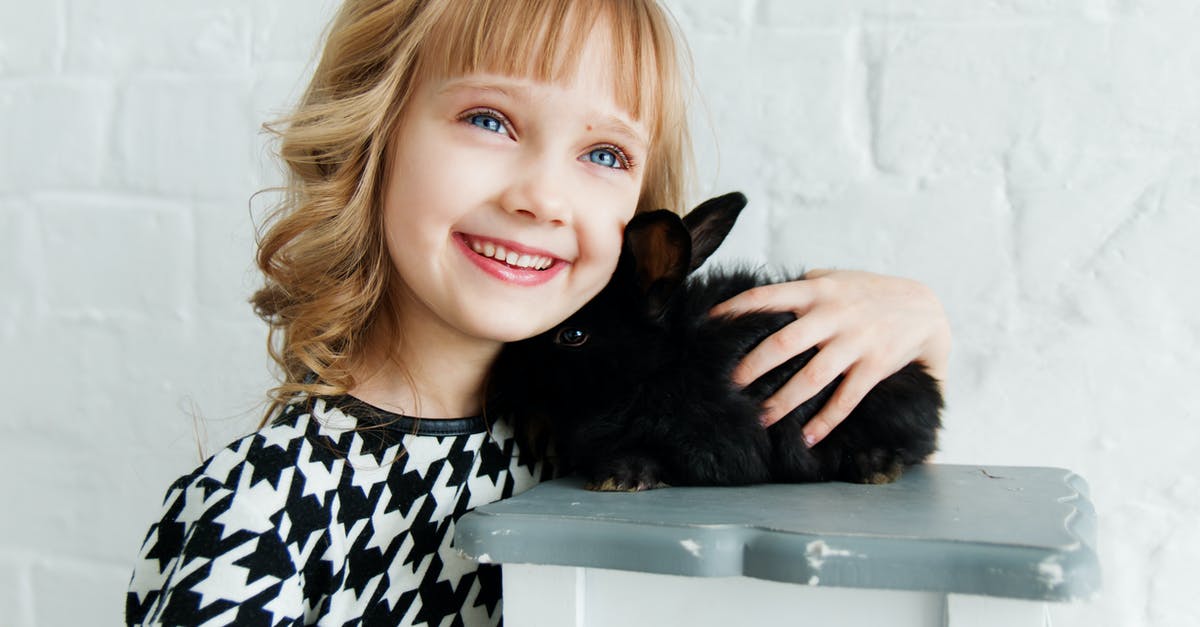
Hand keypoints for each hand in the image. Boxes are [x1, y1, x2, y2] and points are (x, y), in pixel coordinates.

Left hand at [709, 269, 949, 445]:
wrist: (925, 308)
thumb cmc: (868, 293)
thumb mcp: (835, 279)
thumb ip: (800, 287)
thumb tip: (757, 298)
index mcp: (818, 290)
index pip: (768, 297)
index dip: (736, 311)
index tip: (709, 327)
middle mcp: (834, 315)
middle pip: (784, 343)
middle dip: (753, 366)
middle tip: (729, 386)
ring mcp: (855, 342)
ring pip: (812, 377)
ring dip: (783, 401)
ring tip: (759, 419)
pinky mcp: (874, 366)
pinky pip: (847, 398)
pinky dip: (827, 420)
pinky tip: (808, 437)